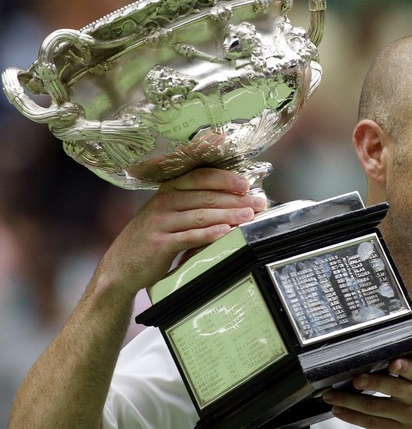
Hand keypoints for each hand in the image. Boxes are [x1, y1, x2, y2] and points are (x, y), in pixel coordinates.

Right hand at [98, 168, 266, 295]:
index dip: (225, 178)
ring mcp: (160, 222)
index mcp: (168, 189)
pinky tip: (225, 231)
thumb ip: (194, 204)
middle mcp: (163, 201)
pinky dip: (209, 234)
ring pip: (201, 215)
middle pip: (206, 196)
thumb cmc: (154, 237)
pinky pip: (189, 236)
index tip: (247, 184)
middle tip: (258, 204)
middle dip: (236, 199)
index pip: (200, 176)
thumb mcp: (170, 213)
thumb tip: (234, 200)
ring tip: (248, 217)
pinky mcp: (159, 243)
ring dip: (228, 215)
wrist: (122, 265)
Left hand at [322, 357, 411, 427]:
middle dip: (366, 383)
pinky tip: (343, 413)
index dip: (402, 366)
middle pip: (389, 390)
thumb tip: (388, 350)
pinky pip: (376, 427)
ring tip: (333, 398)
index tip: (392, 363)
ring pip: (376, 411)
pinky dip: (357, 419)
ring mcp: (410, 418)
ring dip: (351, 404)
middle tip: (348, 379)